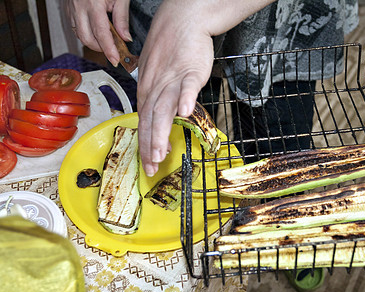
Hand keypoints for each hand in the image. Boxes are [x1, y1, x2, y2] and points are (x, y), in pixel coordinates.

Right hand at [65, 0, 131, 66]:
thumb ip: (122, 18)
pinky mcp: (67, 8)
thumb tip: (125, 37)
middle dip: (101, 48)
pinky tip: (95, 30)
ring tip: (106, 39)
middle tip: (113, 49)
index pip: (102, 34)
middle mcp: (79, 7)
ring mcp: (71, 8)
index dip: (109, 50)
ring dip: (93, 41)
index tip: (115, 60)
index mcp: (93, 4)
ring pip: (79, 35)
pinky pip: (75, 27)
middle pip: (87, 39)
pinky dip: (86, 33)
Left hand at [137, 0, 213, 176]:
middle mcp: (156, 87)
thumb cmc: (169, 48)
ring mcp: (173, 79)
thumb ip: (156, 96)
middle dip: (150, 146)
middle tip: (151, 167)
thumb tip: (155, 118)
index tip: (147, 164)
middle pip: (151, 119)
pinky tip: (185, 112)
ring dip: (162, 131)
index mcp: (148, 90)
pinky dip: (185, 98)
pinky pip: (187, 85)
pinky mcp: (190, 70)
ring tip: (161, 152)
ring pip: (164, 108)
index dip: (144, 144)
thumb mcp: (154, 74)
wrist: (182, 21)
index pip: (143, 122)